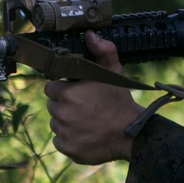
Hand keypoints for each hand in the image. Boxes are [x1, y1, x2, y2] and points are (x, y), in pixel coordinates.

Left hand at [43, 31, 144, 164]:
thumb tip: (90, 34)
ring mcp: (64, 132)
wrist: (132, 133)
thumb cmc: (121, 101)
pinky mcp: (67, 148)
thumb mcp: (114, 72)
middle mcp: (61, 112)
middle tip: (83, 107)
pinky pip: (60, 141)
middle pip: (53, 106)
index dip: (63, 89)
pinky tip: (85, 134)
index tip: (77, 92)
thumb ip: (102, 50)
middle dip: (64, 105)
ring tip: (85, 121)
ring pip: (56, 123)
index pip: (52, 87)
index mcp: (67, 92)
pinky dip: (69, 139)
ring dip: (66, 122)